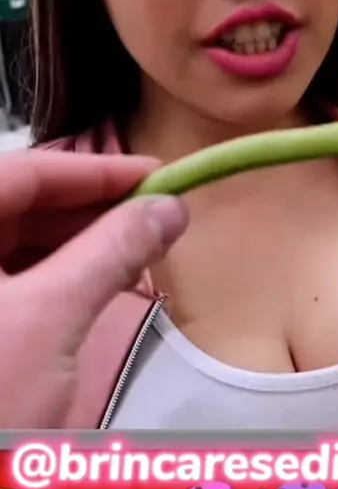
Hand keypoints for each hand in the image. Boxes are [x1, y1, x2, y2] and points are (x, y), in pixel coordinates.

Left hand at [0, 150, 187, 427]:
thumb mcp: (51, 319)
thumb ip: (111, 251)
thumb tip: (169, 208)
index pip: (19, 173)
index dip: (91, 168)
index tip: (154, 173)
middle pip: (18, 206)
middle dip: (91, 208)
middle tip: (155, 213)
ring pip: (19, 245)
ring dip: (82, 243)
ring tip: (139, 249)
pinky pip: (18, 283)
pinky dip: (64, 277)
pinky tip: (105, 282)